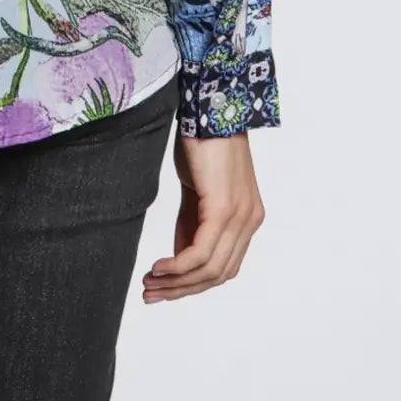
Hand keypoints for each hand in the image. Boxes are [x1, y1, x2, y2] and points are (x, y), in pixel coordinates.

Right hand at [140, 129, 265, 302]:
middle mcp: (250, 221)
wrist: (209, 106)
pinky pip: (201, 252)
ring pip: (210, 269)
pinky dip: (178, 267)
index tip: (163, 289)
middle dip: (182, 290)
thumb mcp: (196, 191)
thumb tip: (180, 259)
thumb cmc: (202, 142)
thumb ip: (193, 224)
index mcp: (247, 218)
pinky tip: (159, 268)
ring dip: (177, 283)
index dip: (193, 284)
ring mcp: (240, 216)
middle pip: (218, 275)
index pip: (223, 267)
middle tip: (151, 294)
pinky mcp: (224, 208)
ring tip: (150, 284)